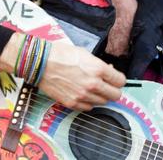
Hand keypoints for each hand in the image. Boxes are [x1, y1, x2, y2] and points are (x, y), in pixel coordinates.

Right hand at [0, 34, 125, 111]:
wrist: (41, 62)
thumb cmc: (62, 54)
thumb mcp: (86, 54)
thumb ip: (100, 66)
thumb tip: (109, 72)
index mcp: (98, 69)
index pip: (120, 81)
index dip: (118, 79)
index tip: (115, 78)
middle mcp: (93, 84)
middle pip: (116, 95)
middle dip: (114, 90)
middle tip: (108, 85)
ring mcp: (82, 95)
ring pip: (103, 102)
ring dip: (101, 96)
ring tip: (92, 88)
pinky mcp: (72, 103)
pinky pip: (88, 108)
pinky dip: (89, 102)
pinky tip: (83, 93)